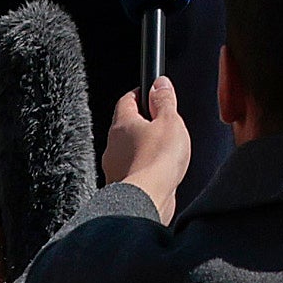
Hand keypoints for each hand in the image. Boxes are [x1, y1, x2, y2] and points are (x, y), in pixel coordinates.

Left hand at [100, 73, 193, 205]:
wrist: (147, 198)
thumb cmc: (157, 161)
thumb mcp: (170, 121)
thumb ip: (165, 100)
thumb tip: (160, 84)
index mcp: (122, 124)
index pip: (126, 99)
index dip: (140, 93)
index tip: (151, 92)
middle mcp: (112, 145)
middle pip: (125, 125)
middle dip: (141, 122)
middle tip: (160, 122)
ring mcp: (114, 167)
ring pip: (126, 150)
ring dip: (140, 147)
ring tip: (160, 150)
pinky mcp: (120, 186)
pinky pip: (130, 170)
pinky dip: (141, 168)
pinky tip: (155, 172)